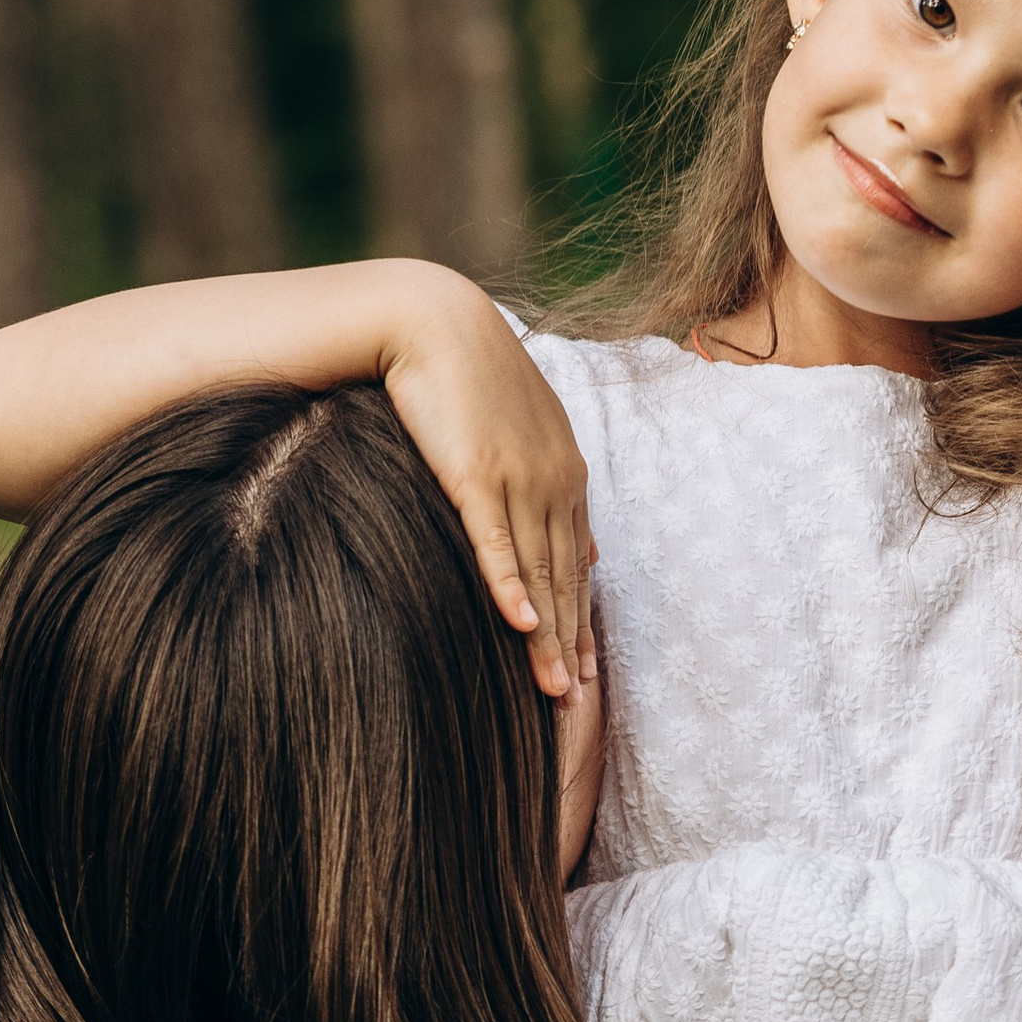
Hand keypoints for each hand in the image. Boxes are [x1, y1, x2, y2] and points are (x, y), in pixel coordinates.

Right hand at [378, 294, 596, 697]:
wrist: (433, 321)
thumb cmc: (470, 376)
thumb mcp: (529, 434)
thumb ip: (559, 491)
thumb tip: (586, 550)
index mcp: (566, 474)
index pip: (577, 563)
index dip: (582, 620)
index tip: (588, 670)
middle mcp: (552, 481)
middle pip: (564, 578)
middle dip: (572, 644)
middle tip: (576, 701)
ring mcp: (517, 478)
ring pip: (537, 571)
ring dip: (548, 635)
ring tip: (554, 690)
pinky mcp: (475, 473)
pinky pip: (495, 540)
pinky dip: (508, 584)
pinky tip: (519, 625)